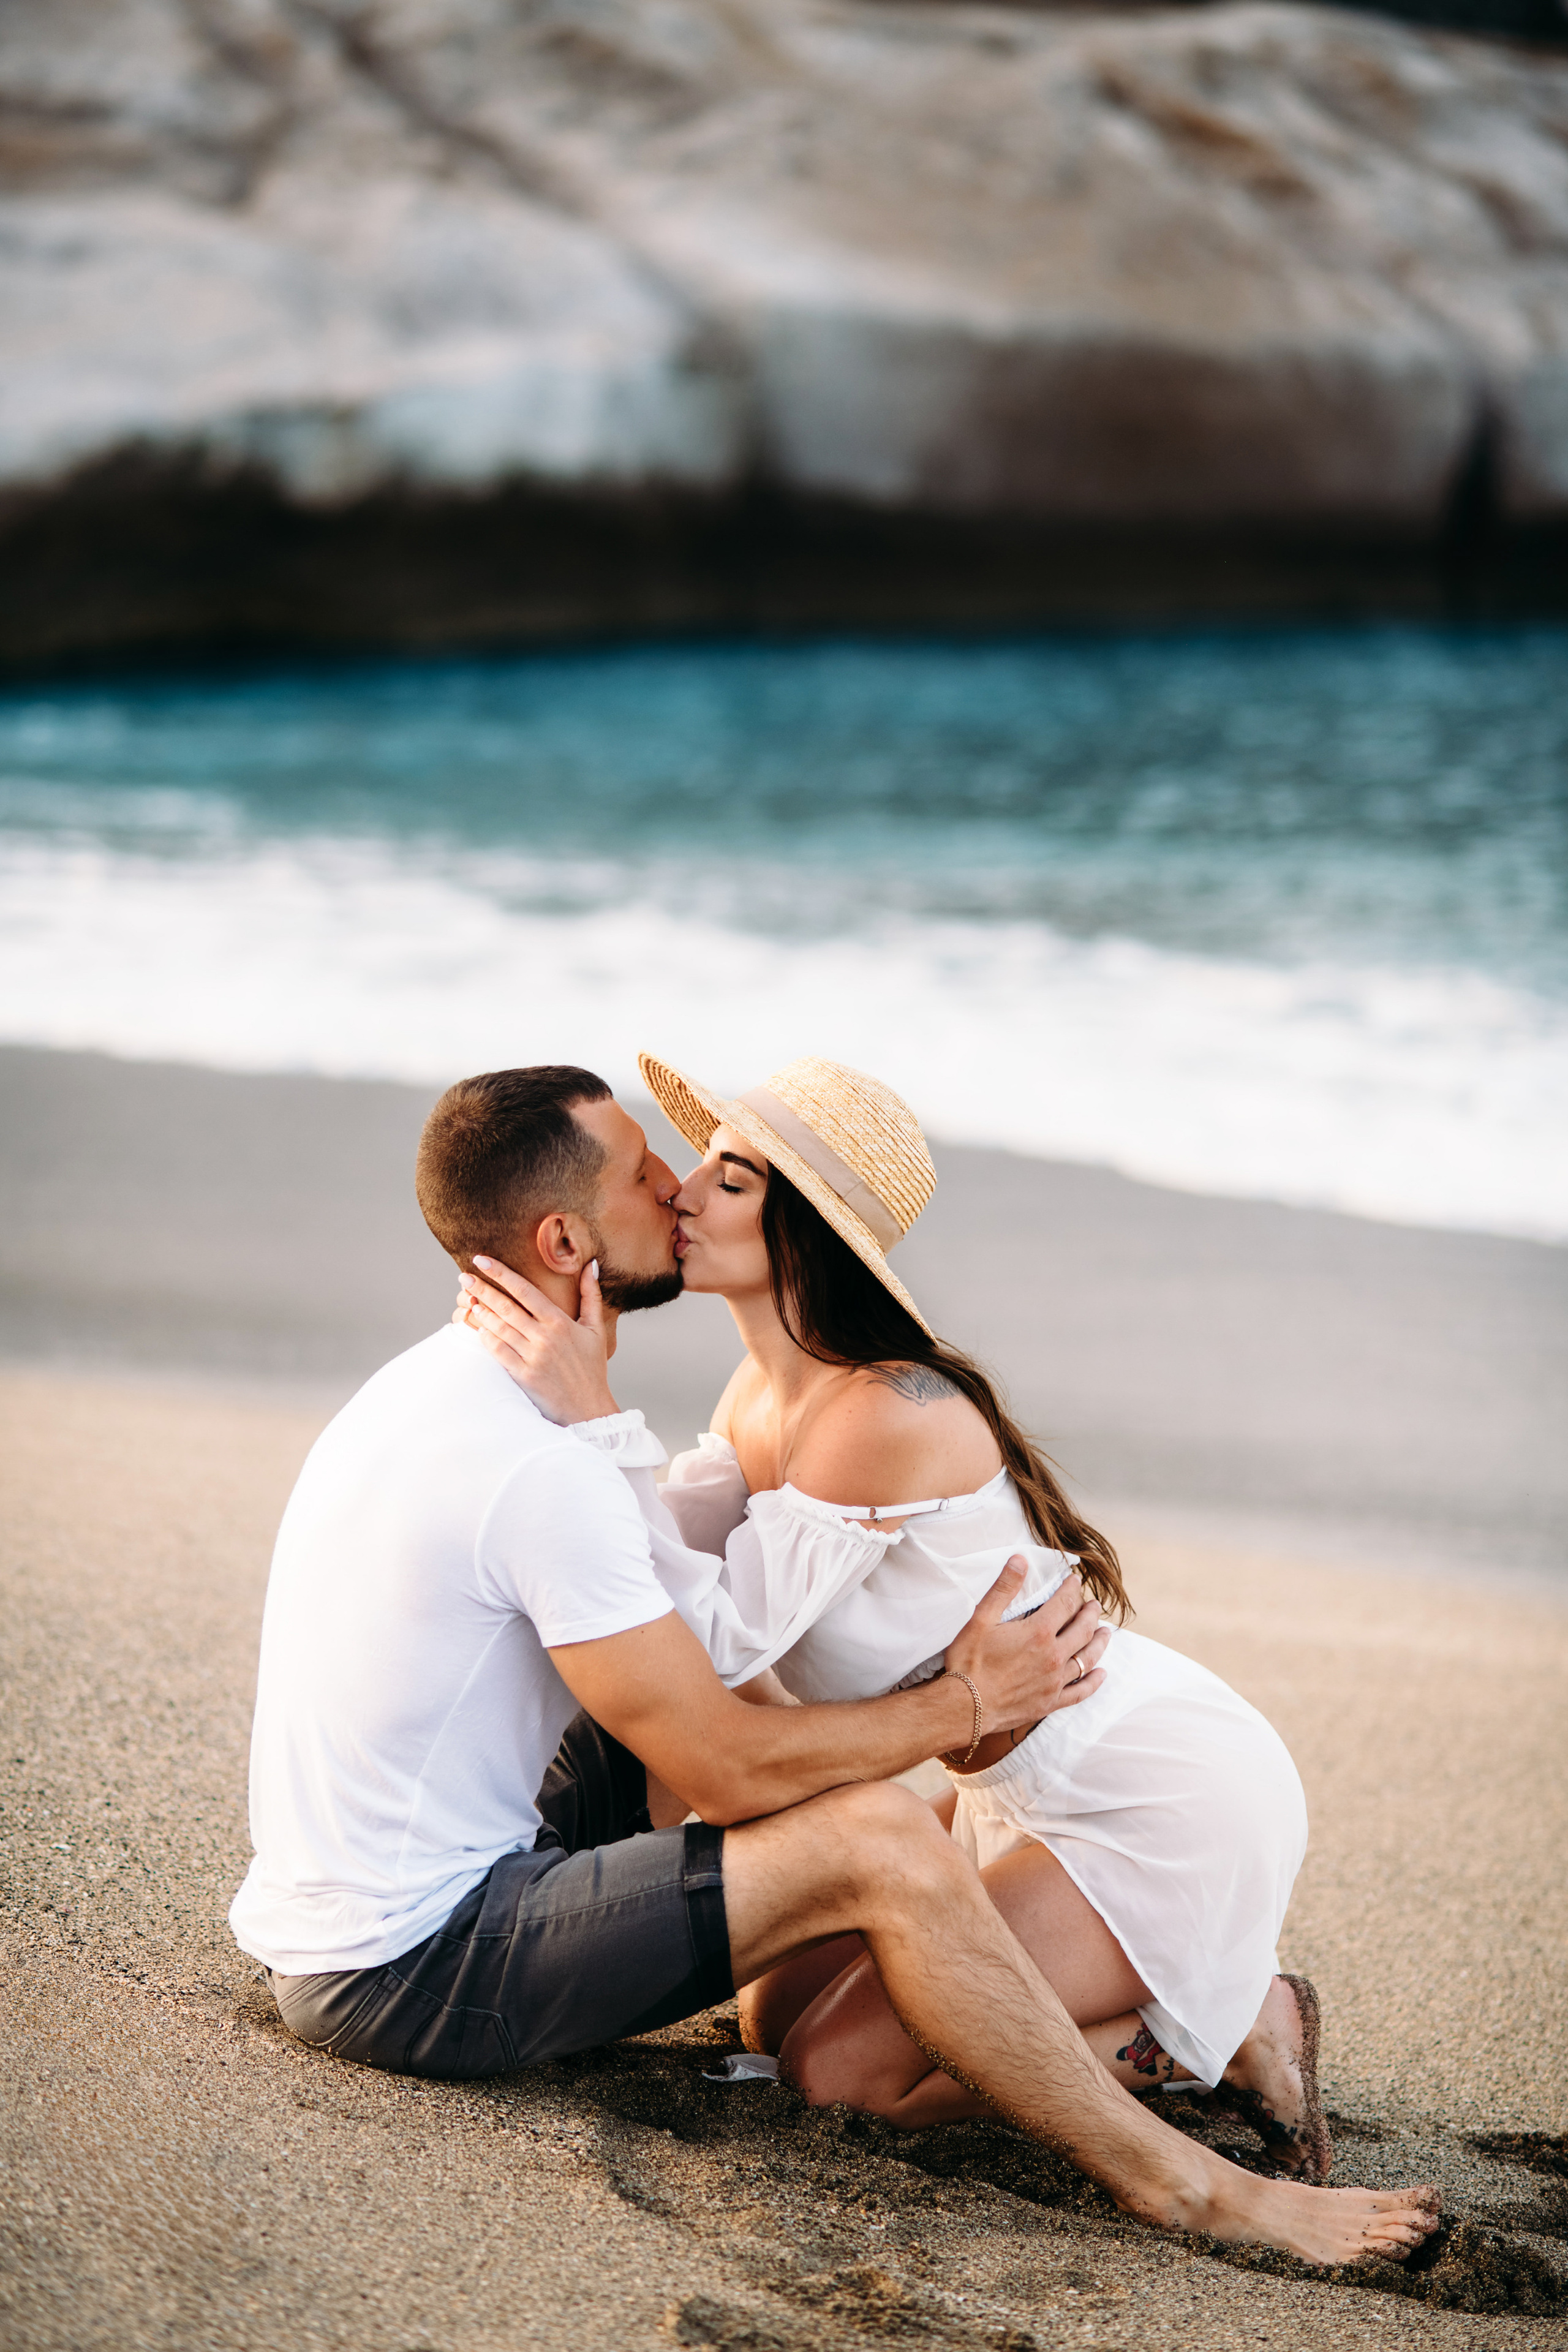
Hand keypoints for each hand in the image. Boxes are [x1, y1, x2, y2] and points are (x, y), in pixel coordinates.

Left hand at [455, 1256, 619, 1425]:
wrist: (589, 1408)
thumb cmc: (592, 1367)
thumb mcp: (596, 1329)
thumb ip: (591, 1295)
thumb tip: (591, 1264)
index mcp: (560, 1322)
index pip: (524, 1289)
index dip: (501, 1272)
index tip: (482, 1260)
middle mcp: (545, 1337)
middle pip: (506, 1306)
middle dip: (482, 1288)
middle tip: (464, 1277)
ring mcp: (533, 1357)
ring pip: (499, 1328)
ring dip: (481, 1312)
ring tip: (468, 1301)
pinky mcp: (523, 1376)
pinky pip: (498, 1352)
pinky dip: (486, 1338)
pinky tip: (477, 1329)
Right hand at [944, 1560, 1107, 1737]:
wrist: (964, 1707)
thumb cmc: (969, 1662)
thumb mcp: (981, 1619)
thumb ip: (1004, 1588)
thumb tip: (1020, 1560)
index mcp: (1038, 1632)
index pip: (1064, 1604)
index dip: (1071, 1589)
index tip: (1075, 1581)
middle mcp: (1052, 1656)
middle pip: (1082, 1629)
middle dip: (1090, 1613)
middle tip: (1095, 1605)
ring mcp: (1054, 1681)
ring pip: (1087, 1658)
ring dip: (1099, 1643)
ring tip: (1106, 1633)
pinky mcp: (1050, 1702)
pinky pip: (1080, 1692)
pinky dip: (1093, 1682)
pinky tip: (1100, 1674)